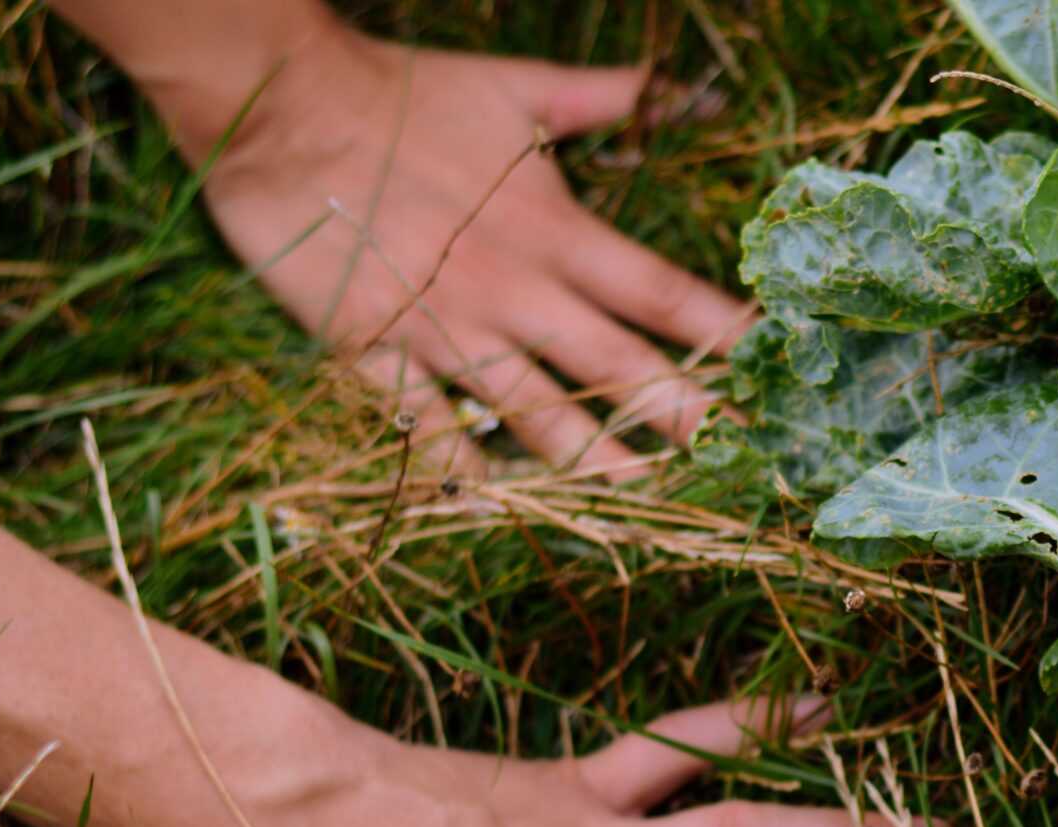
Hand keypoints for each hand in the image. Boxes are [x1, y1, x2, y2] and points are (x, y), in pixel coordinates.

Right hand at [163, 12, 747, 476]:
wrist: (282, 104)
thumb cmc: (403, 93)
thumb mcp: (514, 90)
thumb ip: (599, 98)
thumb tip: (666, 85)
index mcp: (558, 233)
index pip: (665, 295)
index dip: (726, 335)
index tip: (775, 370)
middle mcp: (517, 293)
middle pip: (623, 372)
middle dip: (689, 422)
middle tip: (744, 467)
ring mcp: (448, 332)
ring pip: (540, 419)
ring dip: (599, 467)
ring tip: (651, 508)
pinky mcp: (378, 354)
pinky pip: (432, 430)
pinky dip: (468, 471)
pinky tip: (506, 509)